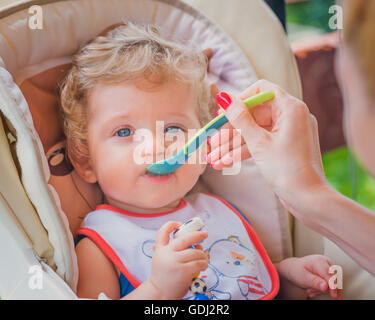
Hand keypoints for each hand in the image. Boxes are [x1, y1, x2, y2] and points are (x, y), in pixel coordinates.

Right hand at [149, 221, 208, 298]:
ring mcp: (175, 261)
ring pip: (195, 252)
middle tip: (204, 234)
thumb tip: (194, 244)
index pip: (163, 231)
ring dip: (203, 255)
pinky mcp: (183, 271)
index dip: (171, 225)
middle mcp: (166, 253)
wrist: (159, 293)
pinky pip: (199, 263)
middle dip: (197, 235)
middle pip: (185, 238)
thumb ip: (172, 250)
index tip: (180, 224)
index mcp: (160, 249)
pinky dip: (204, 263)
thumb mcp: (162, 259)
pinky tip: (203, 266)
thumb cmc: (164, 276)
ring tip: (204, 258)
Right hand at [207, 80, 328, 223]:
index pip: (261, 91)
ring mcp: (288, 133)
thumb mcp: (258, 142)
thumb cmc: (287, 169)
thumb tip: (224, 98)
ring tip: (213, 158)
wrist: (307, 199)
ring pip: (254, 132)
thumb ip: (240, 118)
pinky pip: (260, 143)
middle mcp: (291, 117)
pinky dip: (244, 152)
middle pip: (254, 115)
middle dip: (231, 132)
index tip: (223, 112)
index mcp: (291, 108)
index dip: (240, 100)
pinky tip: (225, 163)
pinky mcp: (284, 147)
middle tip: (213, 142)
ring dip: (233, 145)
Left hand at [276, 255, 342, 299]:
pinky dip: (322, 290)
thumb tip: (326, 287)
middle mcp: (327, 263)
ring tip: (309, 288)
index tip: (334, 296)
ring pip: (333, 285)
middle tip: (308, 289)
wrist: (294, 269)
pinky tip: (313, 288)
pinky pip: (331, 287)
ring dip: (321, 290)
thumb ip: (314, 282)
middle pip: (334, 281)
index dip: (333, 286)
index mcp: (320, 261)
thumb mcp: (302, 277)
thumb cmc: (297, 271)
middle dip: (323, 289)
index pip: (330, 275)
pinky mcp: (330, 275)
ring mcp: (330, 269)